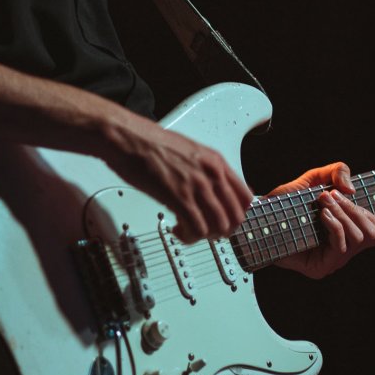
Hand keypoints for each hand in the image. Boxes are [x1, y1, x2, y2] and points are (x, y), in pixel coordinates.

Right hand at [100, 111, 252, 243]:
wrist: (129, 138)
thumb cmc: (151, 142)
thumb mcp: (189, 152)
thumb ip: (204, 170)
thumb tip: (211, 191)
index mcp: (216, 161)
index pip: (245, 197)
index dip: (237, 215)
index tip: (226, 221)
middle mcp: (211, 173)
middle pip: (235, 216)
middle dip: (223, 230)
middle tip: (208, 231)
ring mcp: (196, 186)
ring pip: (219, 226)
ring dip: (206, 236)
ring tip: (190, 231)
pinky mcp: (179, 197)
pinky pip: (197, 229)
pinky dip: (190, 236)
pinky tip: (178, 230)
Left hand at [266, 162, 374, 278]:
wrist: (262, 215)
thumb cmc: (288, 201)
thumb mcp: (315, 178)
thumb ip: (338, 172)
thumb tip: (352, 190)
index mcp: (347, 233)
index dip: (370, 214)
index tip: (350, 196)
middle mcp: (343, 249)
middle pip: (372, 234)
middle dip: (354, 209)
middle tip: (330, 196)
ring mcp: (333, 261)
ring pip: (358, 238)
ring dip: (342, 214)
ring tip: (323, 203)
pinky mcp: (320, 268)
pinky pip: (341, 246)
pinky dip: (335, 225)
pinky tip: (322, 215)